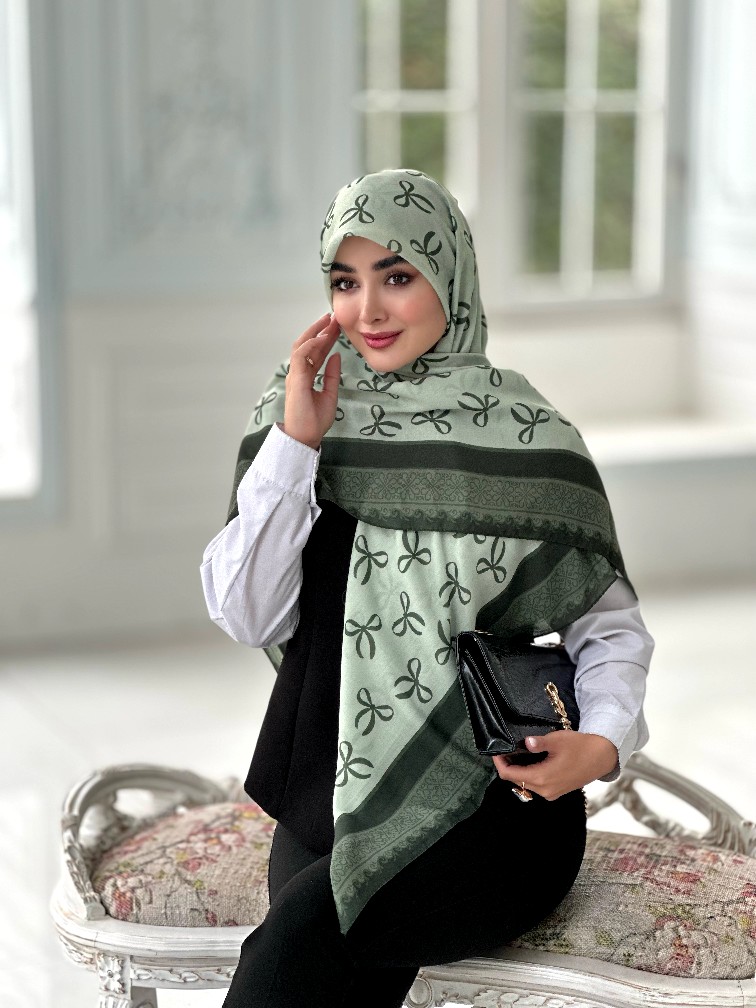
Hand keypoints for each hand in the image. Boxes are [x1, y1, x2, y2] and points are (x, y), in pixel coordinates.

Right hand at [283, 313, 341, 449]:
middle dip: (320, 329)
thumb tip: (337, 355)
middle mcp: (299, 373)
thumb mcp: (330, 394)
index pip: (316, 352)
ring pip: (301, 346)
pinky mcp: (295, 380)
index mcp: (306, 376)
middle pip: (308, 344)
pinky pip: (300, 356)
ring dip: (314, 332)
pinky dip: (311, 345)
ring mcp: (295, 375)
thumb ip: (332, 375)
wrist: (306, 437)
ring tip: (328, 322)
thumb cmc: (315, 420)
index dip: (326, 338)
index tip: (337, 326)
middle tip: (333, 317)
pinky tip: (322, 338)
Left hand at [492, 731, 617, 800]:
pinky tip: (529, 761)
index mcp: (542, 778)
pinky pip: (536, 785)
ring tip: (514, 754)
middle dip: (507, 766)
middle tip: (504, 750)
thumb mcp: (558, 740)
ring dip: (517, 771)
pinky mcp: (557, 791)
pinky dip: (528, 774)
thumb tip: (526, 742)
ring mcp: (551, 793)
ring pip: (525, 784)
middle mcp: (545, 790)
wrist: (602, 757)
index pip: (509, 775)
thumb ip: (538, 742)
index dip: (499, 763)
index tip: (495, 751)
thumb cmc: (580, 747)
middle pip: (516, 780)